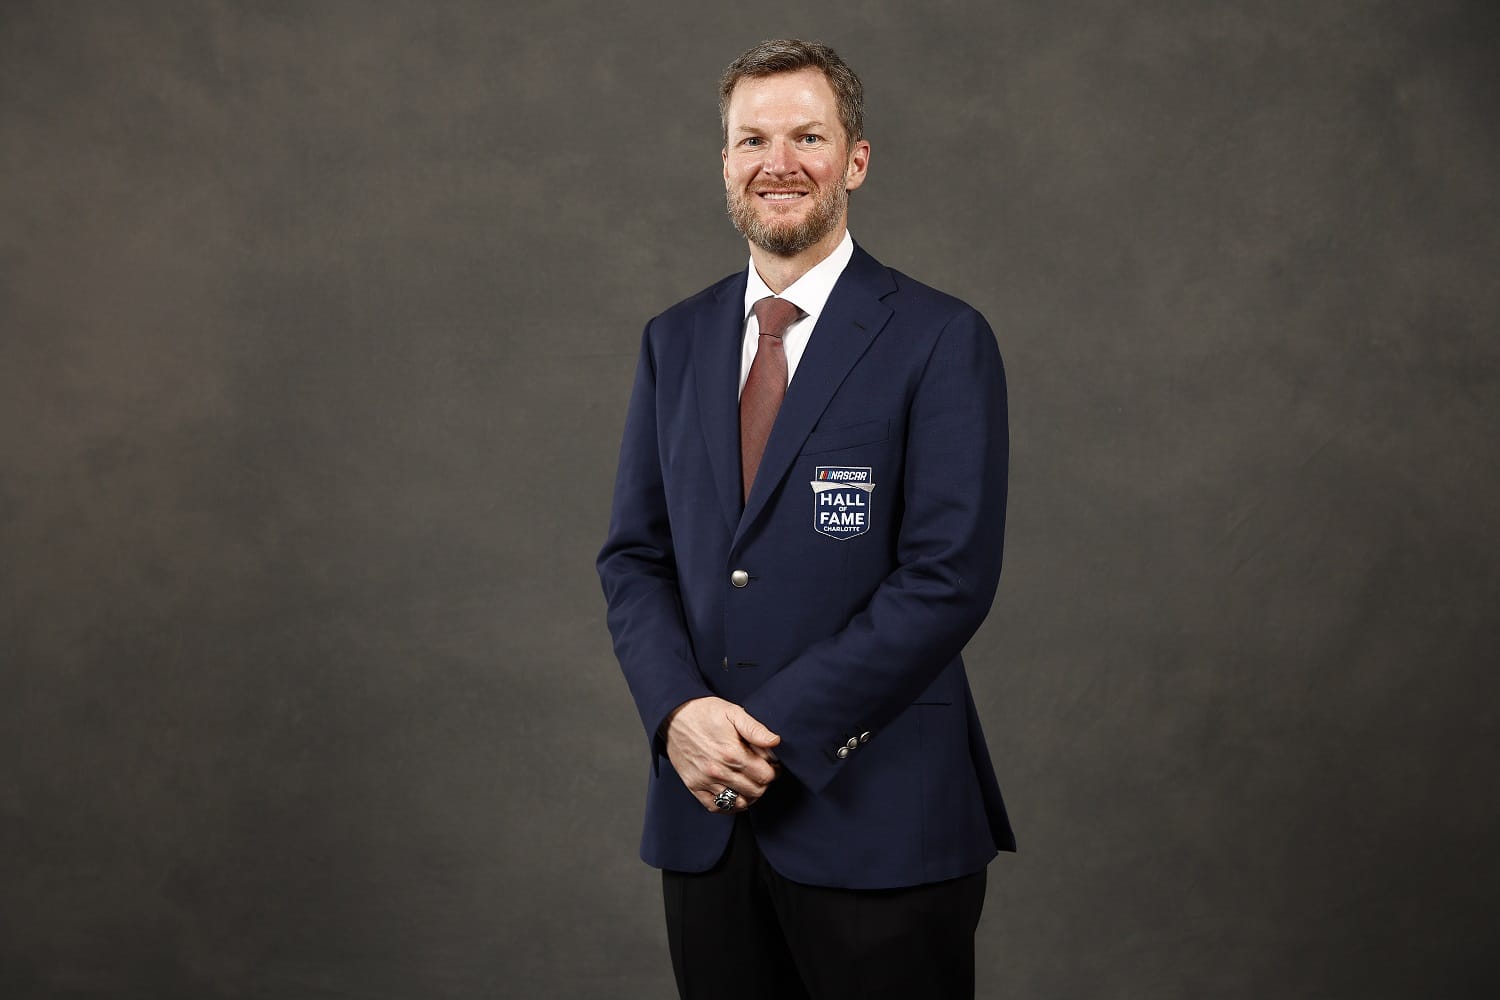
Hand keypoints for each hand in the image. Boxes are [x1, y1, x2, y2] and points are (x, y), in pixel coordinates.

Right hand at [661, 697, 780, 812]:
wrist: (674, 716)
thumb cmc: (705, 712)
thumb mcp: (733, 712)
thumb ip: (755, 729)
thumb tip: (775, 741)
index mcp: (732, 752)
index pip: (765, 776)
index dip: (773, 771)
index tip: (772, 765)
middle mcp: (719, 770)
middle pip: (755, 791)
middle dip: (764, 783)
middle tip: (761, 773)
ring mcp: (705, 781)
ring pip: (738, 802)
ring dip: (749, 795)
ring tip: (749, 783)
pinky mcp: (694, 786)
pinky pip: (715, 807)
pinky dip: (728, 805)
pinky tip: (734, 794)